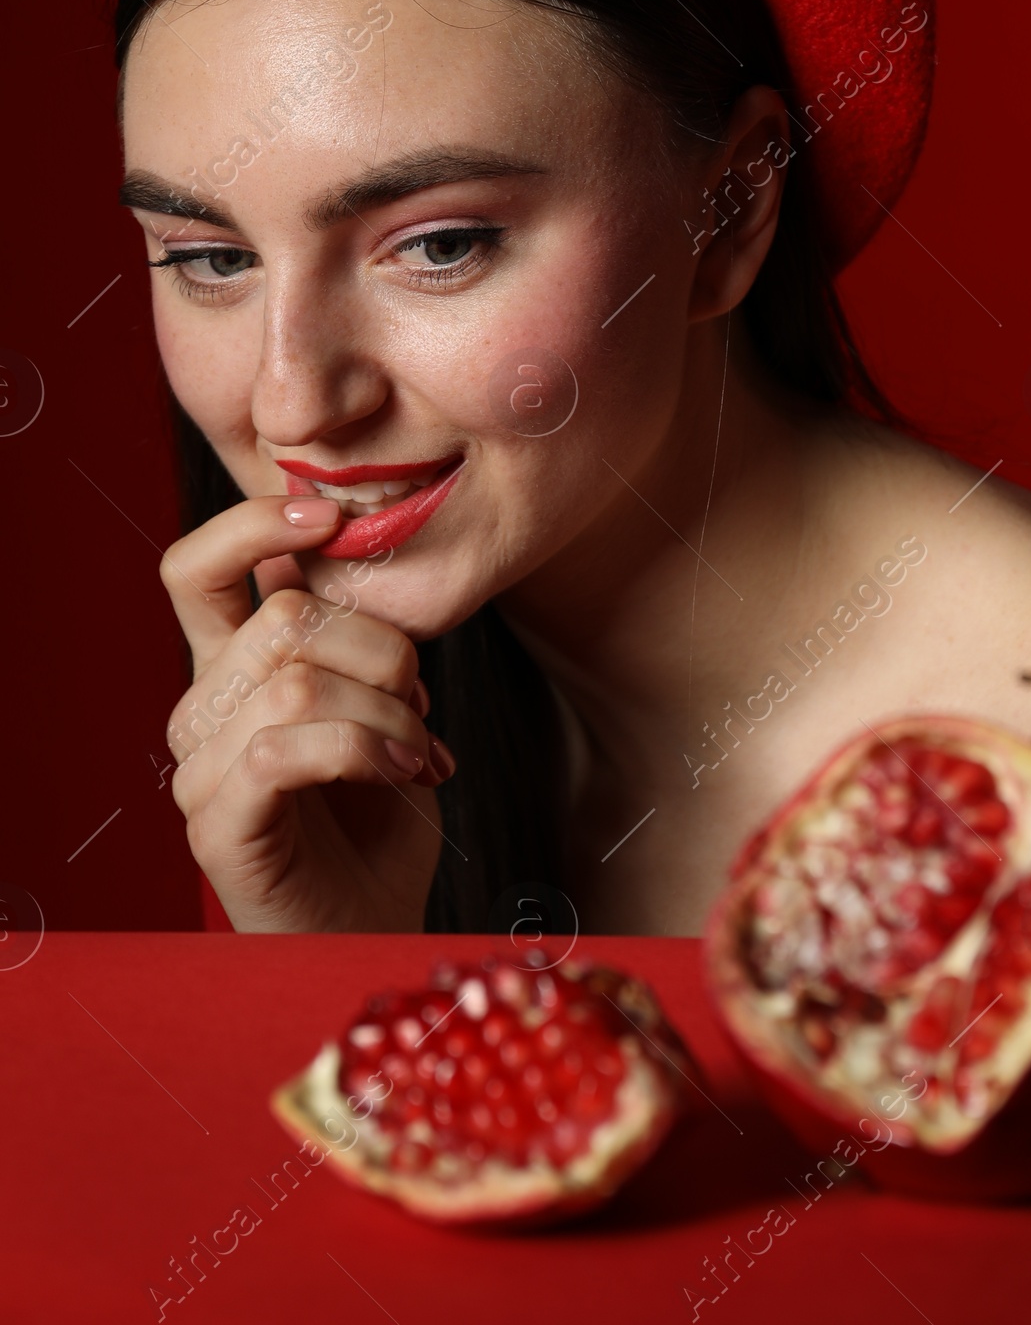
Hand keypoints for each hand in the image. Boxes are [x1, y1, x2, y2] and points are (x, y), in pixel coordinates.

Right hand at [160, 493, 454, 931]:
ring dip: (387, 708)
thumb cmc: (378, 812)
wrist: (374, 925)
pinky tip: (403, 772)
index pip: (198, 568)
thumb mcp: (380, 699)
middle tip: (420, 697)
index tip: (335, 517)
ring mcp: (200, 770)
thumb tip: (366, 546)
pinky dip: (363, 749)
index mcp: (232, 667)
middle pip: (283, 617)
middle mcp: (202, 710)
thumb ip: (359, 635)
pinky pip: (281, 750)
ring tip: (419, 750)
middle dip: (384, 646)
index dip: (255, 523)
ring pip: (294, 680)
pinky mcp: (217, 827)